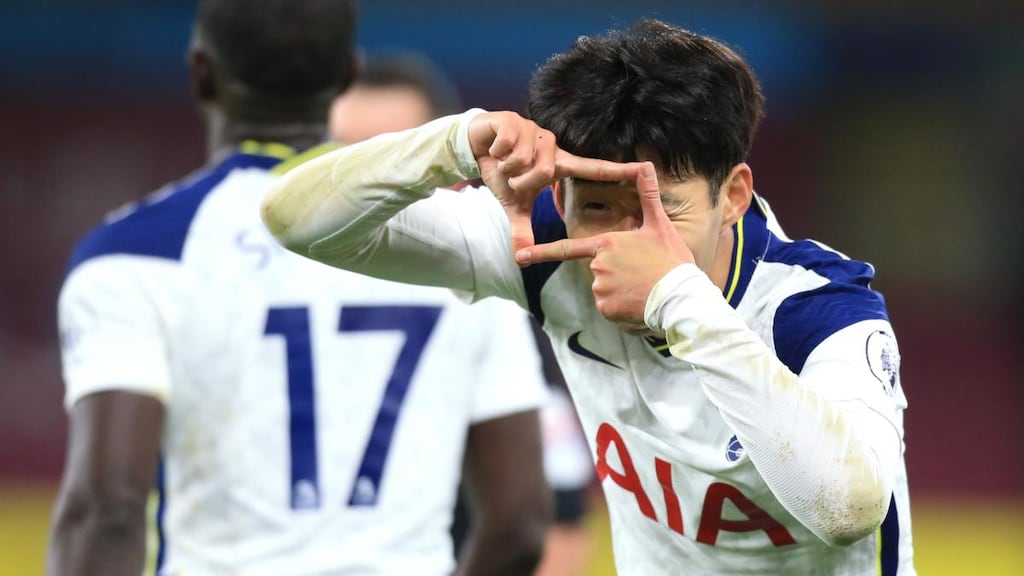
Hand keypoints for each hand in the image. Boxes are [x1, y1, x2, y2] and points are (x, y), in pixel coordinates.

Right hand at [468, 111, 641, 253]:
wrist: (478, 146)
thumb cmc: (503, 172)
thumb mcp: (514, 204)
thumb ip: (522, 228)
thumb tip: (521, 257)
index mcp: (558, 163)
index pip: (593, 168)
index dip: (618, 170)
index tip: (644, 169)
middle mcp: (552, 145)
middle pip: (543, 170)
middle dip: (521, 180)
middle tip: (512, 177)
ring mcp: (535, 131)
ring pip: (523, 159)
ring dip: (507, 166)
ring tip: (504, 161)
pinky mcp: (515, 121)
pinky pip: (507, 145)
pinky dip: (496, 152)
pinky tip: (496, 148)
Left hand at [513, 163, 694, 326]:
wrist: (681, 296)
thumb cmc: (671, 260)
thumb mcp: (660, 225)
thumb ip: (647, 195)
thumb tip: (646, 164)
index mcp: (605, 244)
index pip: (566, 248)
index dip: (540, 252)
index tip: (519, 256)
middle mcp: (597, 266)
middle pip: (597, 269)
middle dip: (615, 273)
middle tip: (641, 273)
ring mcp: (600, 288)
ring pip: (603, 290)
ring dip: (619, 291)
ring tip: (642, 287)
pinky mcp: (606, 309)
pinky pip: (608, 308)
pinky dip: (621, 307)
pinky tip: (638, 301)